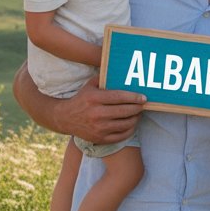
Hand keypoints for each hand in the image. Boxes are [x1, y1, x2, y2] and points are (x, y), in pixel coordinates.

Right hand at [14, 64, 144, 141]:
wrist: (65, 118)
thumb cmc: (81, 99)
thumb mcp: (90, 86)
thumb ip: (104, 79)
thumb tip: (122, 72)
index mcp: (94, 98)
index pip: (119, 97)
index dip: (134, 97)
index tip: (143, 97)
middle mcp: (96, 113)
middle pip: (124, 111)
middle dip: (137, 108)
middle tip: (143, 105)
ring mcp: (99, 128)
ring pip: (125, 124)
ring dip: (135, 118)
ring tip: (138, 113)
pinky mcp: (100, 138)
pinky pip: (121, 136)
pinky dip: (130, 130)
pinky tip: (132, 124)